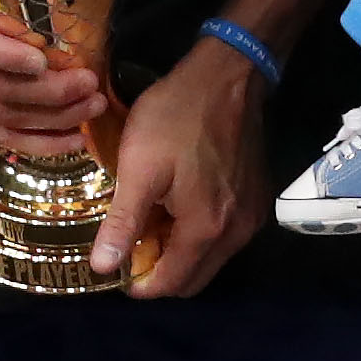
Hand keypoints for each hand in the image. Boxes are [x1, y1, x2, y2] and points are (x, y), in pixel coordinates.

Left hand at [93, 43, 264, 295]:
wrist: (228, 75)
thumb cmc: (176, 117)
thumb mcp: (138, 166)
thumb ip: (123, 221)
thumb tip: (102, 268)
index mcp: (206, 230)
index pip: (170, 284)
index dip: (138, 284)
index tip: (113, 266)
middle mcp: (237, 234)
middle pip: (193, 280)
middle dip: (160, 273)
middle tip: (130, 246)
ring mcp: (252, 217)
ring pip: (210, 260)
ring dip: (179, 254)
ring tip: (150, 224)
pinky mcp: (258, 199)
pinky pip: (225, 238)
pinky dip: (200, 236)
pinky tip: (178, 207)